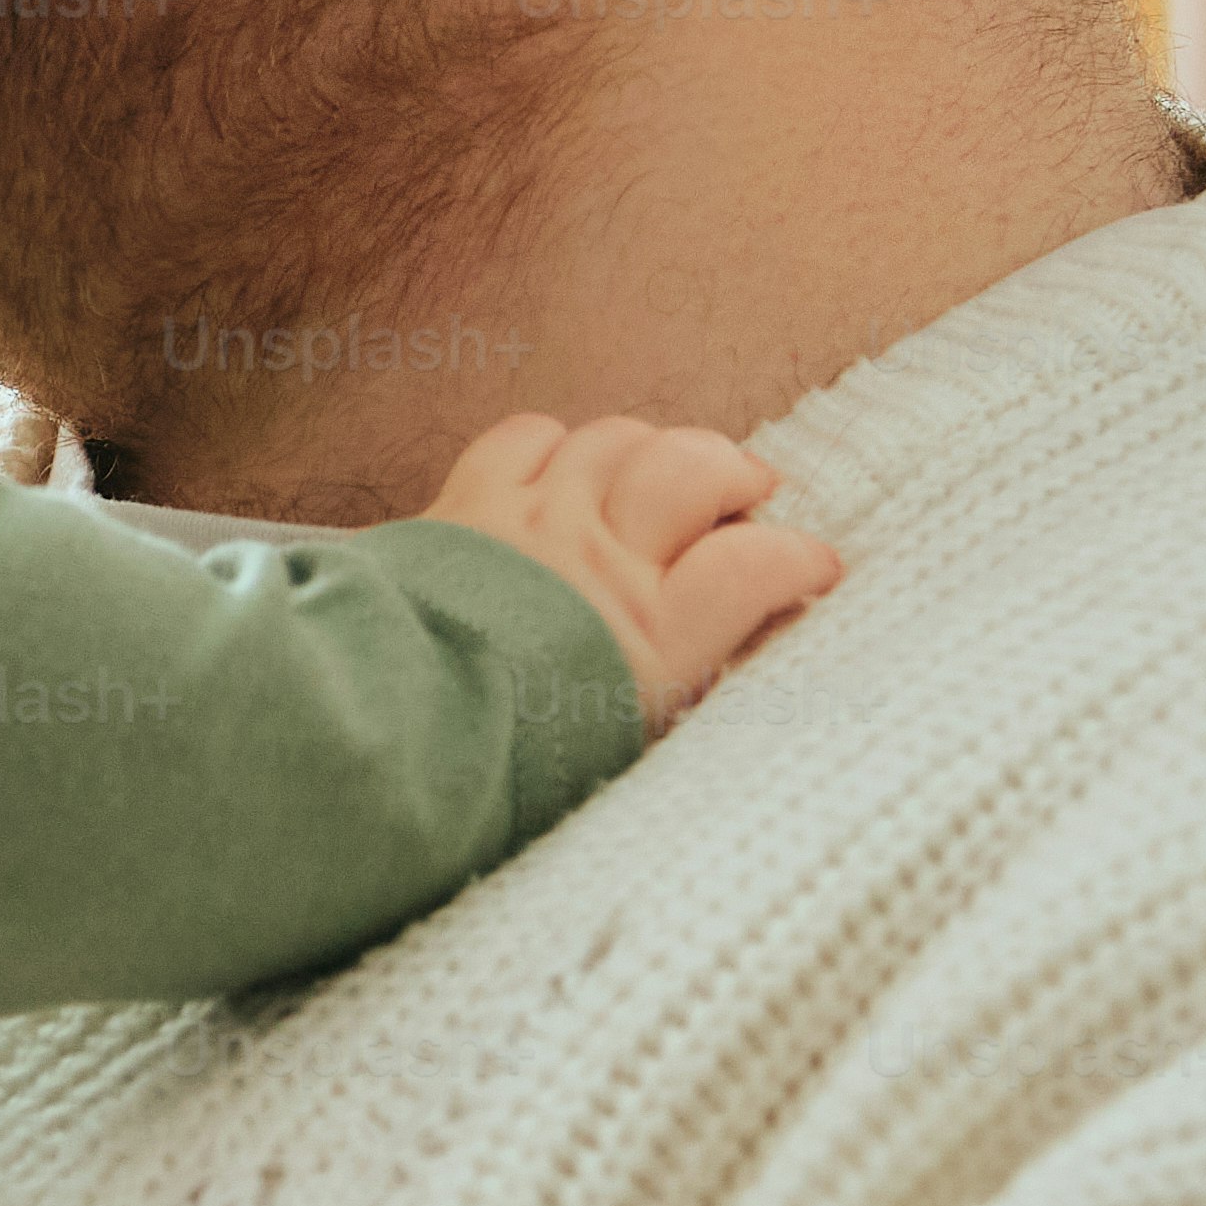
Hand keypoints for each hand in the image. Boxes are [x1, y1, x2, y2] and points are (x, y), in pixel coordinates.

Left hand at [421, 413, 838, 722]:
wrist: (387, 745)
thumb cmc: (512, 770)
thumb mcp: (627, 751)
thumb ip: (686, 690)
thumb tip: (741, 651)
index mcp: (651, 638)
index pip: (756, 564)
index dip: (800, 558)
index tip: (817, 570)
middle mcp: (599, 562)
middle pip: (691, 469)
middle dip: (736, 473)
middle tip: (751, 494)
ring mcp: (532, 520)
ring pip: (619, 439)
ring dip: (656, 448)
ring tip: (668, 473)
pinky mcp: (468, 502)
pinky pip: (529, 435)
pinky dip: (560, 442)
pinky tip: (570, 466)